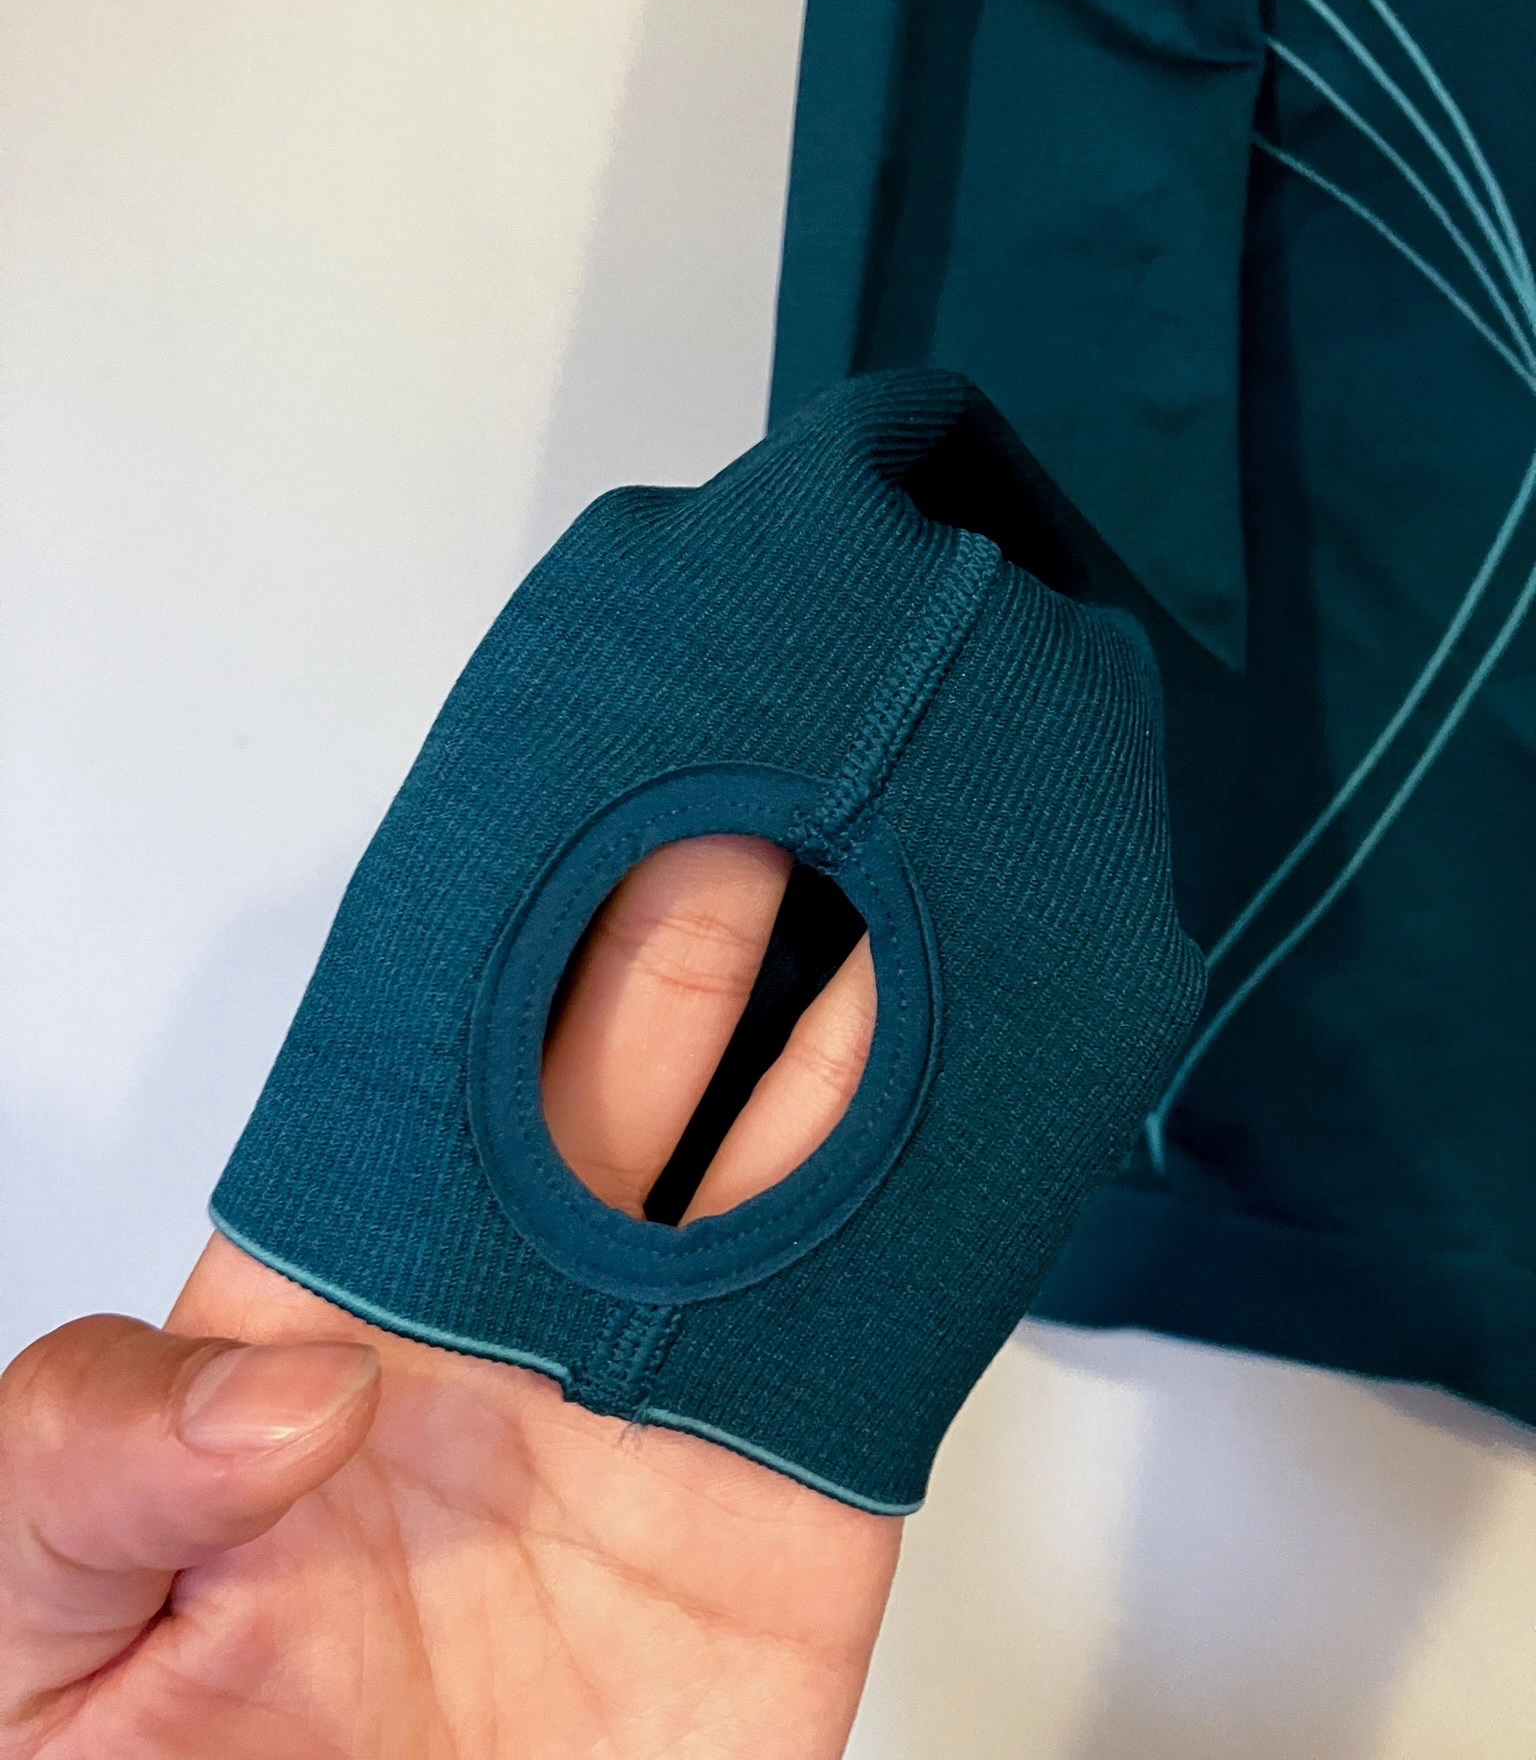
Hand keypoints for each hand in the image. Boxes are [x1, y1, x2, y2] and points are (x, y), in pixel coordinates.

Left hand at [0, 838, 890, 1759]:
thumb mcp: (40, 1641)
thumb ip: (92, 1469)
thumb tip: (286, 1379)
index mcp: (335, 1318)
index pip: (429, 1080)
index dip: (502, 950)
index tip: (565, 840)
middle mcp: (517, 1336)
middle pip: (628, 1081)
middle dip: (697, 932)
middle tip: (757, 791)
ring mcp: (665, 1418)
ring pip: (770, 1175)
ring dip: (831, 1036)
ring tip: (885, 885)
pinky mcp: (795, 1522)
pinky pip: (875, 1338)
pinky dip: (927, 1211)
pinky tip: (951, 1094)